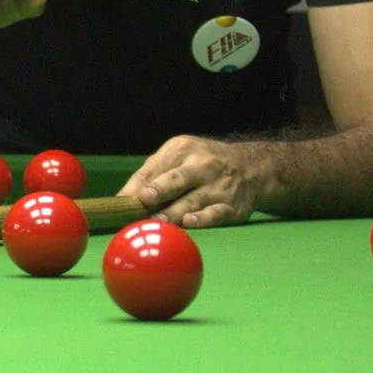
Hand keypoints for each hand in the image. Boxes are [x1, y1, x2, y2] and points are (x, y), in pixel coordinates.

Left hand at [122, 135, 264, 227]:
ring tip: (157, 221)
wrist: (251, 167)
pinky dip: (203, 219)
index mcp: (182, 150)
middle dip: (159, 189)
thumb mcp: (178, 157)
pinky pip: (216, 214)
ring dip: (174, 212)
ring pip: (193, 201)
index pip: (156, 167)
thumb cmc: (201, 164)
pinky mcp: (232, 207)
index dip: (138, 185)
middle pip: (177, 179)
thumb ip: (151, 175)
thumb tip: (122, 200)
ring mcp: (218, 187)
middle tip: (143, 200)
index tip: (123, 199)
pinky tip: (189, 222)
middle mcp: (202, 166)